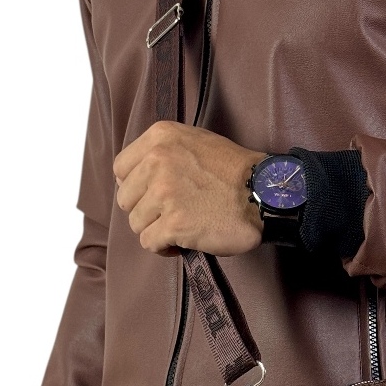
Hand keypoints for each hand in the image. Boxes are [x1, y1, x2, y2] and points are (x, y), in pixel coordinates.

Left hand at [113, 121, 266, 256]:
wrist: (264, 194)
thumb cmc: (236, 172)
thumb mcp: (197, 141)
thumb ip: (166, 151)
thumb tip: (140, 176)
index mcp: (161, 137)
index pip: (121, 168)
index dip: (134, 187)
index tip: (150, 195)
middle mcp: (158, 161)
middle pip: (126, 199)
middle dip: (145, 211)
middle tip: (169, 214)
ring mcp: (165, 193)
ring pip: (136, 223)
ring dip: (156, 230)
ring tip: (180, 227)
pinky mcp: (174, 223)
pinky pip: (149, 243)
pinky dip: (163, 247)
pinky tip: (181, 243)